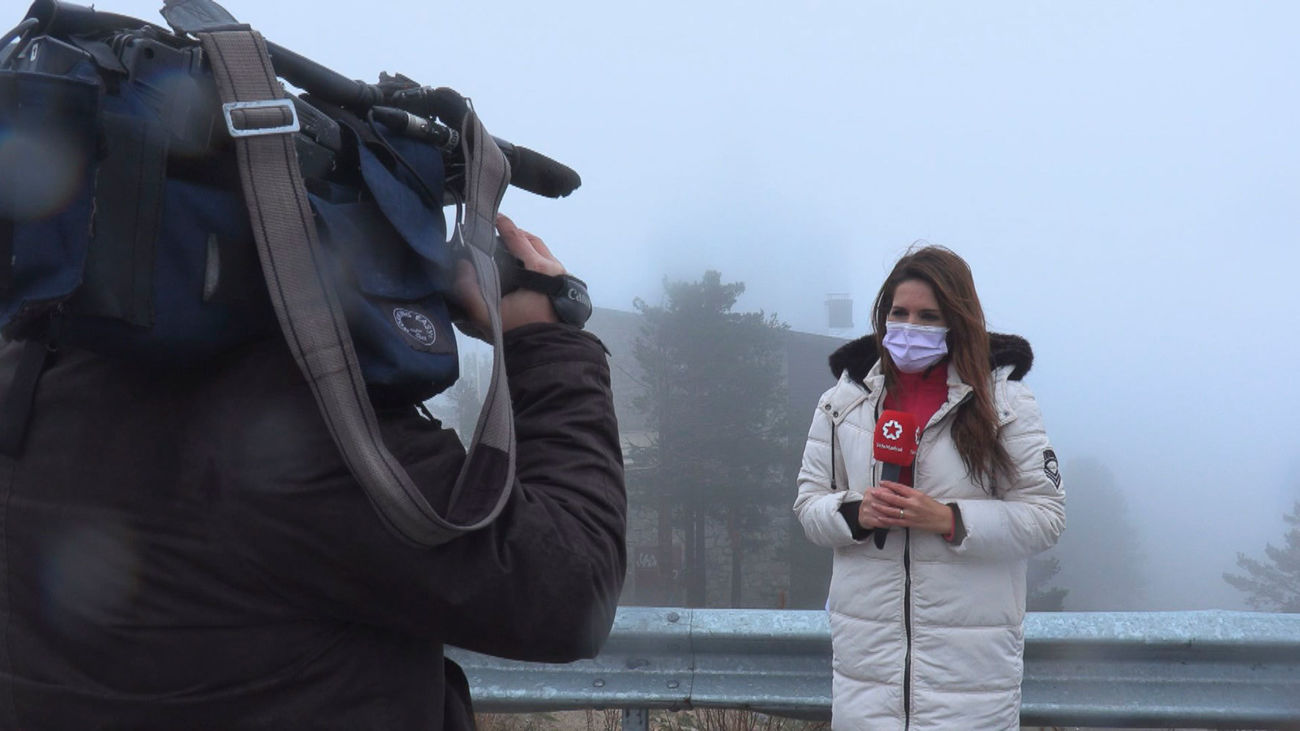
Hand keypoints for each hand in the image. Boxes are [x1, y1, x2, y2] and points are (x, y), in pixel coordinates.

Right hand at [452, 214, 562, 338]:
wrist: (546, 351)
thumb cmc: (519, 332)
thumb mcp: (487, 315)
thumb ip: (469, 291)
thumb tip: (461, 266)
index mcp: (539, 268)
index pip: (518, 238)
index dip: (503, 225)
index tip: (493, 217)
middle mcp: (555, 268)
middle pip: (533, 241)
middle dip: (515, 234)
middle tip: (498, 234)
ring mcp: (563, 276)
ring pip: (543, 252)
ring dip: (526, 247)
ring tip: (508, 250)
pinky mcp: (565, 286)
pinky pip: (549, 264)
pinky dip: (534, 260)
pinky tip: (522, 269)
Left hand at [860, 482, 952, 534]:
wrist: (944, 519)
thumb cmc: (934, 507)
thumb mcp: (923, 496)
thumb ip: (910, 494)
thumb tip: (896, 490)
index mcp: (916, 495)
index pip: (899, 487)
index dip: (889, 484)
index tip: (882, 482)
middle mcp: (912, 504)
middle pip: (893, 498)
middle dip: (881, 495)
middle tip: (873, 492)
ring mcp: (911, 514)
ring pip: (892, 511)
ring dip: (881, 507)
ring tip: (873, 504)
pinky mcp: (910, 523)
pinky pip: (895, 522)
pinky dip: (886, 520)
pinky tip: (879, 517)